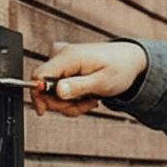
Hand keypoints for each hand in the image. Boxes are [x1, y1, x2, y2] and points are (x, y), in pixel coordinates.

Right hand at [30, 40, 146, 116]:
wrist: (129, 61)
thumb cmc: (119, 69)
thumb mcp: (102, 82)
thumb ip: (78, 87)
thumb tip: (57, 91)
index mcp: (68, 57)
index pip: (39, 76)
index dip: (37, 95)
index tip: (43, 111)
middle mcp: (61, 55)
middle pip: (44, 87)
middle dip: (62, 104)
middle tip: (85, 106)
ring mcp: (62, 60)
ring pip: (52, 90)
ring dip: (69, 103)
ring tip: (89, 101)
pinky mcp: (64, 66)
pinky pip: (58, 87)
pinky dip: (70, 97)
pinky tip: (85, 96)